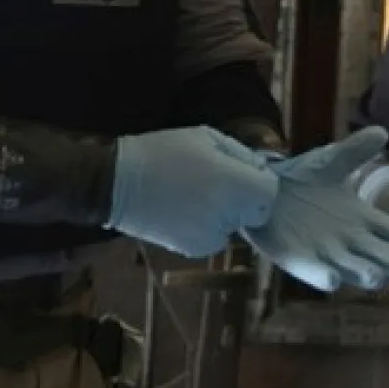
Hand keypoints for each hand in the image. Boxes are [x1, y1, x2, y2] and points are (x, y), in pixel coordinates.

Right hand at [107, 125, 280, 258]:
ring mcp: (211, 236)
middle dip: (242, 198)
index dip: (258, 181)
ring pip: (233, 225)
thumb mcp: (207, 137)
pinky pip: (214, 236)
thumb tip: (260, 168)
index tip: (240, 172)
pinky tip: (184, 209)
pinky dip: (207, 226)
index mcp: (236, 185)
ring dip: (224, 213)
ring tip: (194, 193)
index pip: (270, 192)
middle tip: (214, 181)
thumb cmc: (164, 152)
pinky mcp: (194, 249)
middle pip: (254, 211)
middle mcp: (229, 215)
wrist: (118, 183)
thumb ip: (241, 154)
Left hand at [240, 127, 388, 291]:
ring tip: (377, 277)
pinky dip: (323, 277)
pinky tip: (333, 279)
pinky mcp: (300, 261)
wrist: (262, 189)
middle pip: (381, 255)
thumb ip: (356, 150)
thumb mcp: (332, 161)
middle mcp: (350, 240)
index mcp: (362, 219)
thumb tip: (383, 131)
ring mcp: (326, 253)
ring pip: (353, 268)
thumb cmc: (301, 177)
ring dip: (365, 274)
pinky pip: (314, 273)